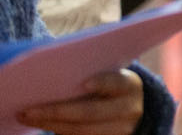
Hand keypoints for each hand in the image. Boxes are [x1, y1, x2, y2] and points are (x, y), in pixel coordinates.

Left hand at [16, 69, 144, 134]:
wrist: (133, 110)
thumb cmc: (113, 87)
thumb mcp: (112, 77)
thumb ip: (93, 75)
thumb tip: (55, 74)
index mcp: (130, 86)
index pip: (116, 82)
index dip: (102, 83)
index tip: (84, 83)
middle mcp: (129, 109)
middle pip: (90, 112)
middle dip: (56, 112)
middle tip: (27, 110)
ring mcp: (121, 129)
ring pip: (81, 130)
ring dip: (50, 124)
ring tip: (26, 117)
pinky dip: (58, 130)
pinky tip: (42, 123)